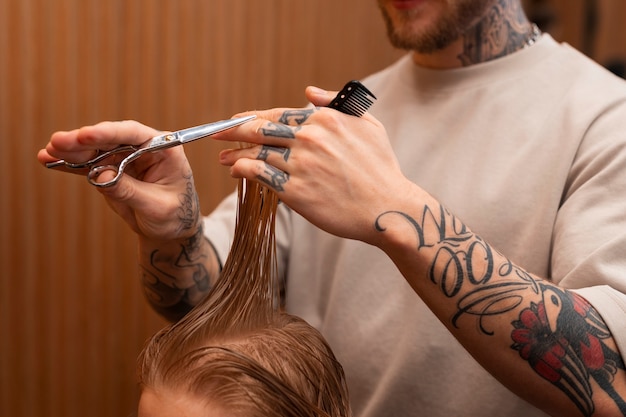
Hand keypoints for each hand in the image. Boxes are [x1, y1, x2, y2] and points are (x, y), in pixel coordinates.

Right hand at [37, 121, 201, 240]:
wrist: (172, 229)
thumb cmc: (175, 215)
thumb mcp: (156, 207)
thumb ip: (130, 191)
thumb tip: (100, 175)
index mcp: (163, 148)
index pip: (134, 134)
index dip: (108, 133)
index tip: (85, 135)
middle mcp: (142, 147)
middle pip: (109, 139)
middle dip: (82, 141)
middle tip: (57, 143)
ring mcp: (124, 157)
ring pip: (94, 149)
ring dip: (70, 151)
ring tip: (48, 153)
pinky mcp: (110, 168)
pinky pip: (88, 164)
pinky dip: (69, 164)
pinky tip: (48, 160)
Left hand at [215, 86, 415, 244]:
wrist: (388, 208)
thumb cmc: (380, 168)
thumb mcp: (367, 124)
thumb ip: (336, 103)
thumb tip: (308, 92)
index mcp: (324, 119)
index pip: (277, 113)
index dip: (252, 117)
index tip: (236, 119)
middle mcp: (310, 138)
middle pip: (261, 130)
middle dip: (233, 131)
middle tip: (215, 134)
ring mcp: (301, 165)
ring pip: (257, 154)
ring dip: (235, 155)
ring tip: (224, 159)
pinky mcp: (296, 192)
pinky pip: (260, 176)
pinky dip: (243, 171)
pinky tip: (236, 172)